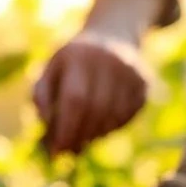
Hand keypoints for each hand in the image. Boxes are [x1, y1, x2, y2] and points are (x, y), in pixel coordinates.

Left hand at [34, 28, 148, 156]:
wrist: (111, 35)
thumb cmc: (71, 63)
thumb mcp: (50, 70)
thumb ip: (41, 96)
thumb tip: (45, 124)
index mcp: (79, 55)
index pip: (75, 99)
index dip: (66, 128)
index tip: (56, 150)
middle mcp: (110, 60)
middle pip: (96, 111)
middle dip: (79, 136)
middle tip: (68, 151)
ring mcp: (131, 71)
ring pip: (113, 117)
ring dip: (95, 135)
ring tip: (82, 135)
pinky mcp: (144, 82)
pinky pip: (127, 117)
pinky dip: (111, 127)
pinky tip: (100, 122)